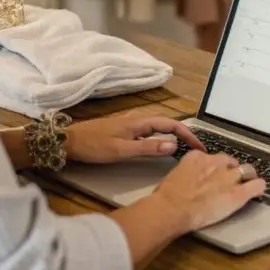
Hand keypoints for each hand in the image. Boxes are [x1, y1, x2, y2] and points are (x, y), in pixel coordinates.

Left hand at [66, 113, 205, 163]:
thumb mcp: (122, 150)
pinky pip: (150, 131)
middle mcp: (138, 119)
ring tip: (185, 148)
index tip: (200, 147)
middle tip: (196, 150)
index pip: (172, 125)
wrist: (69, 141)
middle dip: (185, 134)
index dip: (189, 135)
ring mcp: (131, 123)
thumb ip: (148, 148)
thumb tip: (173, 145)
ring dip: (174, 135)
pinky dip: (162, 137)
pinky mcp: (125, 129)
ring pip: (159, 127)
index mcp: (140, 121)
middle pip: (168, 124)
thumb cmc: (94, 146)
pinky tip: (161, 146)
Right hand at [152, 151, 266, 231]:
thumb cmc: (167, 196)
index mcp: (199, 157)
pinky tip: (258, 191)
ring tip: (247, 184)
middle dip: (231, 170)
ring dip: (246, 177)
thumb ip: (186, 173)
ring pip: (246, 170)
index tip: (213, 175)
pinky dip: (258, 188)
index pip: (213, 158)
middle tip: (228, 182)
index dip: (215, 168)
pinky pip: (256, 186)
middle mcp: (216, 163)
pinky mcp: (238, 193)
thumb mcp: (175, 175)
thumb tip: (186, 179)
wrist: (173, 208)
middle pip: (231, 162)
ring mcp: (229, 178)